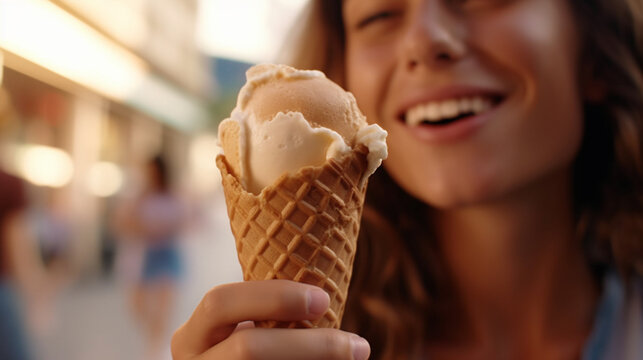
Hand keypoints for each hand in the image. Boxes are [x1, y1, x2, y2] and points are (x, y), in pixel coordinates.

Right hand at [171, 280, 369, 359]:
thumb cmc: (244, 351)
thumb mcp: (238, 331)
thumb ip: (262, 315)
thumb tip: (328, 296)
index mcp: (189, 337)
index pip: (219, 302)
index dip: (273, 297)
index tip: (323, 298)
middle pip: (246, 350)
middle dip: (309, 346)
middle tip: (358, 345)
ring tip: (357, 357)